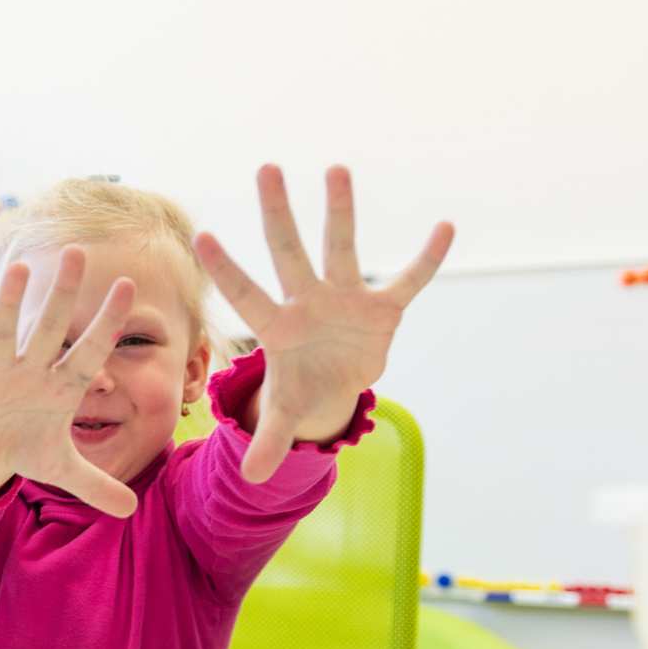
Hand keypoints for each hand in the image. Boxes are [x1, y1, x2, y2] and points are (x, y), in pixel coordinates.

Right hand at [0, 247, 140, 516]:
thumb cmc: (27, 446)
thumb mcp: (62, 470)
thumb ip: (97, 485)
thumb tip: (133, 510)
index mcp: (61, 387)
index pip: (90, 350)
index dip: (108, 323)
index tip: (130, 287)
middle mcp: (31, 371)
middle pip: (49, 327)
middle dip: (62, 294)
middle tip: (78, 252)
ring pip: (3, 332)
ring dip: (9, 302)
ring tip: (18, 268)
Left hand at [195, 165, 453, 483]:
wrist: (335, 381)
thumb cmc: (300, 388)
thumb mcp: (284, 413)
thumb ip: (268, 439)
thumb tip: (248, 480)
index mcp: (277, 327)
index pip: (246, 294)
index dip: (227, 270)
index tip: (202, 236)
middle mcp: (306, 301)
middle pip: (287, 252)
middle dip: (277, 213)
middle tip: (265, 167)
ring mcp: (344, 299)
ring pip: (342, 247)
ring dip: (340, 211)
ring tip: (335, 168)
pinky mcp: (383, 307)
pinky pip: (408, 280)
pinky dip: (427, 258)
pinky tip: (446, 227)